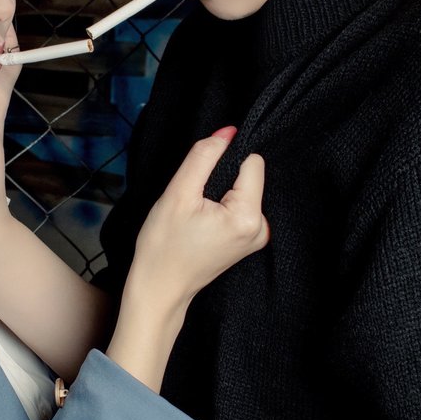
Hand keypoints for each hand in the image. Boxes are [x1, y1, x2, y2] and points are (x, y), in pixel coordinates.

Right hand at [130, 128, 268, 317]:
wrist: (159, 288)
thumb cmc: (163, 246)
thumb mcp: (178, 193)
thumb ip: (204, 156)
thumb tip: (228, 132)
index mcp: (248, 216)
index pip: (251, 162)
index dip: (223, 161)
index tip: (200, 182)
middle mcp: (261, 228)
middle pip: (248, 176)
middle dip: (219, 180)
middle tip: (193, 204)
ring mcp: (256, 237)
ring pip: (242, 189)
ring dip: (218, 193)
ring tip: (196, 216)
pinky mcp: (247, 240)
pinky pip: (238, 205)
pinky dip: (220, 205)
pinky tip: (201, 223)